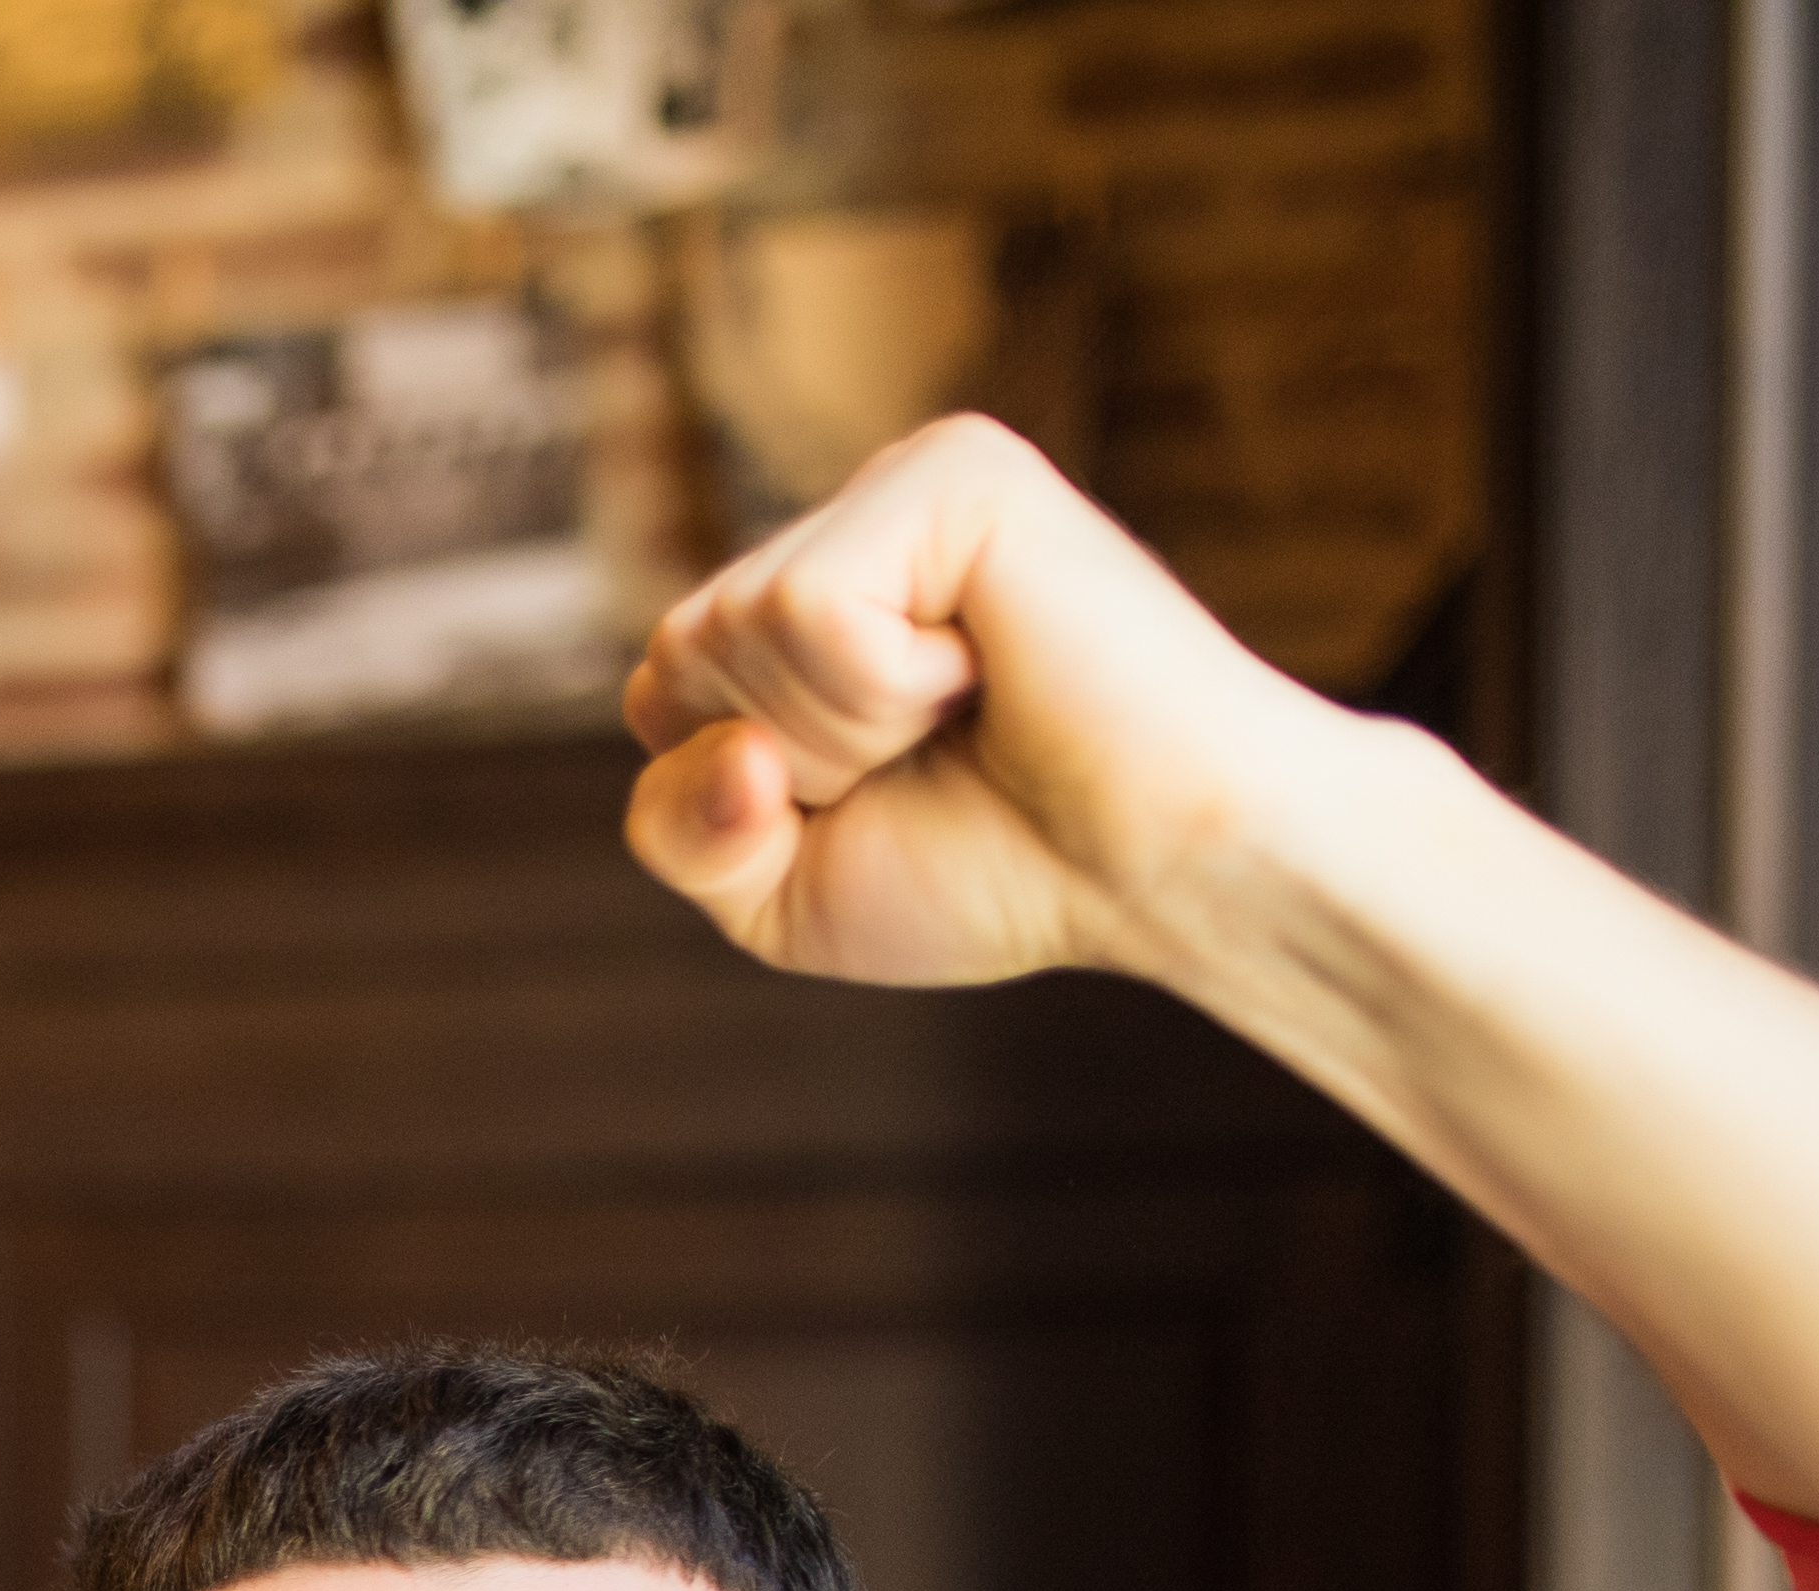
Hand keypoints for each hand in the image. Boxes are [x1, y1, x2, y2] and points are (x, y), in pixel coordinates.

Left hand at [618, 411, 1342, 997]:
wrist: (1162, 871)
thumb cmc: (996, 871)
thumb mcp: (777, 890)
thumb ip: (677, 825)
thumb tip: (721, 740)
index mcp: (811, 601)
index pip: (656, 698)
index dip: (739, 799)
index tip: (880, 797)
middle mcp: (851, 524)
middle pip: (675, 662)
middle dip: (788, 764)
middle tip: (939, 757)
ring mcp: (901, 484)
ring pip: (732, 632)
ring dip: (842, 731)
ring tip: (976, 710)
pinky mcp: (954, 472)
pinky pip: (807, 611)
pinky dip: (884, 689)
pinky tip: (992, 670)